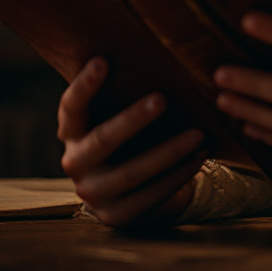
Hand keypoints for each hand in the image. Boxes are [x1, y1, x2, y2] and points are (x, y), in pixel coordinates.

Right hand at [58, 57, 208, 227]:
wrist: (130, 191)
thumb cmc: (129, 137)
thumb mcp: (119, 115)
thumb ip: (126, 92)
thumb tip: (161, 54)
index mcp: (72, 132)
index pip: (71, 107)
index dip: (84, 85)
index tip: (103, 60)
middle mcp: (75, 163)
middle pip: (102, 141)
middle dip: (133, 120)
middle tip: (163, 98)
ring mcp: (94, 194)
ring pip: (132, 173)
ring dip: (169, 152)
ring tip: (199, 132)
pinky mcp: (118, 216)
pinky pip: (151, 195)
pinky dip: (179, 174)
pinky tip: (201, 155)